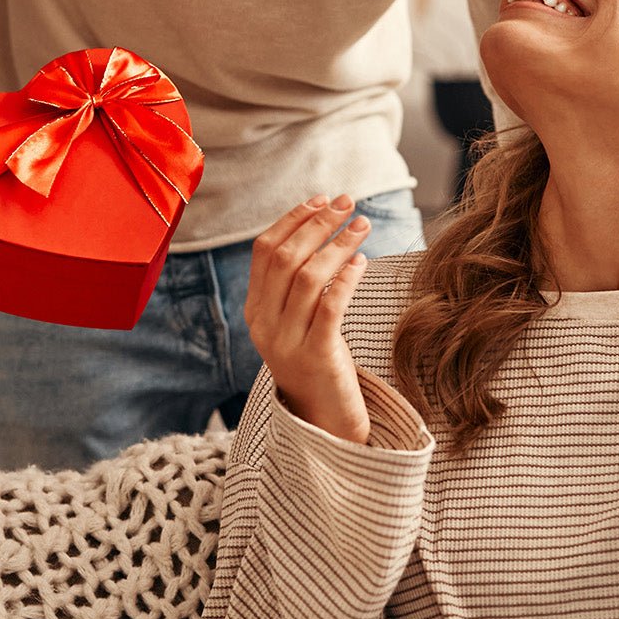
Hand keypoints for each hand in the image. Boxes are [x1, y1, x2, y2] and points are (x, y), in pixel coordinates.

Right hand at [245, 195, 370, 443]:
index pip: (264, 250)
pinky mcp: (316, 356)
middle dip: (318, 224)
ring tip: (362, 225)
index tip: (322, 199)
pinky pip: (329, 307)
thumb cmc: (317, 357)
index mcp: (255, 309)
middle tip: (348, 202)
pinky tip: (361, 262)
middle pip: (285, 257)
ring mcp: (287, 342)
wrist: (324, 419)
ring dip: (337, 244)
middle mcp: (264, 324)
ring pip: (307, 277)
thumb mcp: (296, 318)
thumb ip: (297, 281)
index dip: (293, 219)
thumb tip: (320, 223)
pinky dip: (345, 279)